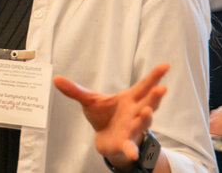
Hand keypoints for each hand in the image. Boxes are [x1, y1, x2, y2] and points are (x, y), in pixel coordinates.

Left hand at [53, 63, 168, 168]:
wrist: (104, 137)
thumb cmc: (103, 115)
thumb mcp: (89, 100)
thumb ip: (75, 91)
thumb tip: (55, 78)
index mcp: (130, 98)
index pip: (144, 85)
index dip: (154, 76)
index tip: (166, 65)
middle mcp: (135, 112)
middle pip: (148, 103)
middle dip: (155, 96)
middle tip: (162, 88)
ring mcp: (133, 128)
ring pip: (142, 122)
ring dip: (146, 118)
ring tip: (147, 111)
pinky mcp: (126, 143)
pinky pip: (130, 147)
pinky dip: (131, 150)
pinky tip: (133, 155)